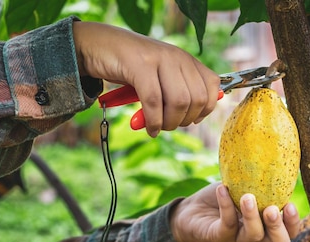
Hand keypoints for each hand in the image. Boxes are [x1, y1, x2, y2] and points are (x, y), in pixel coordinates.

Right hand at [72, 21, 220, 137]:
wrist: (98, 45)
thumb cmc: (130, 66)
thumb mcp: (159, 76)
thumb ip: (178, 91)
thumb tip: (196, 118)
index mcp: (185, 59)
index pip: (212, 86)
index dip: (205, 109)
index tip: (191, 120)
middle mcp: (177, 56)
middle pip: (196, 99)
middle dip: (184, 121)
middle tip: (169, 126)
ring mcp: (159, 59)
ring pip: (178, 101)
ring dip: (169, 123)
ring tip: (157, 127)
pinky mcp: (140, 65)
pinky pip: (154, 101)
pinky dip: (153, 121)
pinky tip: (148, 127)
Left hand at [169, 183, 300, 241]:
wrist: (191, 210)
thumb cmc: (222, 196)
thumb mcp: (242, 186)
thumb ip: (259, 180)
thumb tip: (274, 154)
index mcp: (266, 224)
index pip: (289, 231)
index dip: (294, 223)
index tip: (290, 205)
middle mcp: (255, 234)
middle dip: (279, 227)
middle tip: (273, 209)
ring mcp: (237, 238)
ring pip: (254, 235)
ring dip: (252, 216)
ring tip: (247, 197)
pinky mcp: (218, 236)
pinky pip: (227, 223)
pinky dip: (226, 204)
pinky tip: (222, 189)